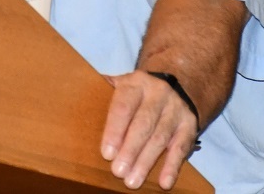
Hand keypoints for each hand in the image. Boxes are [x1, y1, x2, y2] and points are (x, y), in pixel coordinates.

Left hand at [100, 71, 199, 190]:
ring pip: (160, 138)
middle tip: (118, 171)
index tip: (106, 153)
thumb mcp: (123, 85)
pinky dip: (173, 166)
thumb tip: (73, 97)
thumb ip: (104, 92)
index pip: (124, 107)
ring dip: (146, 162)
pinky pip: (181, 147)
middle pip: (143, 124)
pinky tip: (164, 182)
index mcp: (135, 83)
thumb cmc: (138, 92)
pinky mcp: (190, 124)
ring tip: (132, 181)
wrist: (178, 80)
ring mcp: (175, 109)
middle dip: (130, 150)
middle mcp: (158, 93)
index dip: (115, 130)